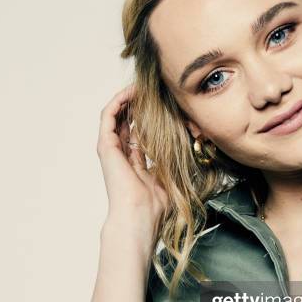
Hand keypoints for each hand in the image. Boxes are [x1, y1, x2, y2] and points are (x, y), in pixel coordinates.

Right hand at [97, 84, 169, 249]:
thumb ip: (176, 162)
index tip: (162, 105)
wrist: (140, 216)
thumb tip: (196, 147)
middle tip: (150, 91)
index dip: (147, 118)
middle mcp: (120, 155)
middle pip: (125, 122)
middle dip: (137, 105)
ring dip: (127, 99)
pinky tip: (130, 92)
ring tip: (139, 86)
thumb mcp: (172, 177)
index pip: (137, 133)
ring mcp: (111, 150)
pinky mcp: (106, 146)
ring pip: (115, 115)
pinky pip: (108, 116)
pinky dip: (118, 101)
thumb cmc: (156, 205)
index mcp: (134, 163)